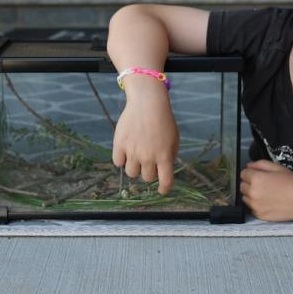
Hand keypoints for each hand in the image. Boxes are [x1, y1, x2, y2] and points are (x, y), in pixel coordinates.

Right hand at [111, 77, 179, 193]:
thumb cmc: (163, 120)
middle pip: (147, 178)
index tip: (162, 190)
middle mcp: (148, 157)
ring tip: (136, 155)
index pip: (165, 182)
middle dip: (149, 172)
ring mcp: (133, 152)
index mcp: (164, 156)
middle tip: (148, 161)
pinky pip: (118, 162)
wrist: (147, 103)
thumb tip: (163, 169)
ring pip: (131, 173)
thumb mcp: (174, 138)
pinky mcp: (119, 145)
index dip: (164, 189)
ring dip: (135, 167)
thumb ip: (170, 155)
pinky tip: (126, 150)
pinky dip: (122, 159)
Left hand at [240, 160, 292, 220]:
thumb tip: (249, 165)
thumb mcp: (277, 167)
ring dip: (251, 195)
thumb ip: (260, 164)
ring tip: (266, 194)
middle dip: (249, 184)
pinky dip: (257, 205)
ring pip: (245, 198)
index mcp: (256, 179)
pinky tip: (268, 202)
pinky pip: (252, 208)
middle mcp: (253, 193)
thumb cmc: (292, 182)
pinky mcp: (259, 215)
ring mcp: (255, 205)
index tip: (257, 175)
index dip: (250, 173)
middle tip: (262, 185)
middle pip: (242, 186)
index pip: (243, 174)